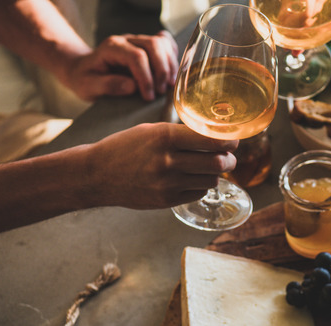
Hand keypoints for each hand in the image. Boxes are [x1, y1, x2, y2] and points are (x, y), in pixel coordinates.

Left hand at [64, 30, 178, 100]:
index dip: (146, 77)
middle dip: (161, 70)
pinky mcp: (147, 45)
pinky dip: (172, 57)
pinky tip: (169, 73)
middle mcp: (127, 39)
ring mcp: (138, 40)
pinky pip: (166, 43)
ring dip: (170, 65)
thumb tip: (132, 86)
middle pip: (153, 45)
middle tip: (160, 91)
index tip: (148, 96)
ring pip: (163, 43)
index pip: (136, 56)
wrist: (83, 69)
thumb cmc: (85, 79)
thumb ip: (107, 85)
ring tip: (167, 85)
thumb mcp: (87, 86)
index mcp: (111, 47)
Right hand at [81, 122, 236, 208]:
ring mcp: (167, 183)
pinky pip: (198, 193)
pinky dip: (200, 186)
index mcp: (165, 137)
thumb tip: (215, 136)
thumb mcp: (152, 130)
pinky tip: (192, 179)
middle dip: (229, 160)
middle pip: (217, 163)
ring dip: (214, 174)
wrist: (97, 174)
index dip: (229, 141)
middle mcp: (168, 161)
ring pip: (211, 180)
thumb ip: (182, 133)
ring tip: (207, 167)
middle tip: (228, 157)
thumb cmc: (126, 147)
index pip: (211, 140)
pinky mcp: (166, 200)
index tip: (233, 141)